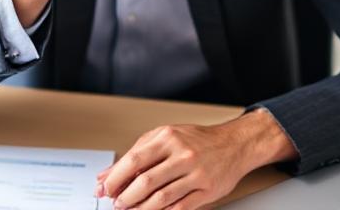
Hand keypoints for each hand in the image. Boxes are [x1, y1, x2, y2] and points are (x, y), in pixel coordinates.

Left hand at [96, 109, 297, 209]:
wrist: (235, 144)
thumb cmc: (197, 140)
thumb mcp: (165, 137)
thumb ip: (136, 154)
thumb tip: (107, 174)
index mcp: (168, 137)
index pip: (134, 160)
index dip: (115, 178)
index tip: (104, 189)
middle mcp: (183, 153)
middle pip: (146, 181)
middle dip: (126, 197)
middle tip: (117, 204)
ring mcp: (196, 173)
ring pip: (162, 197)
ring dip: (141, 208)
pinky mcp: (207, 190)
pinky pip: (180, 206)